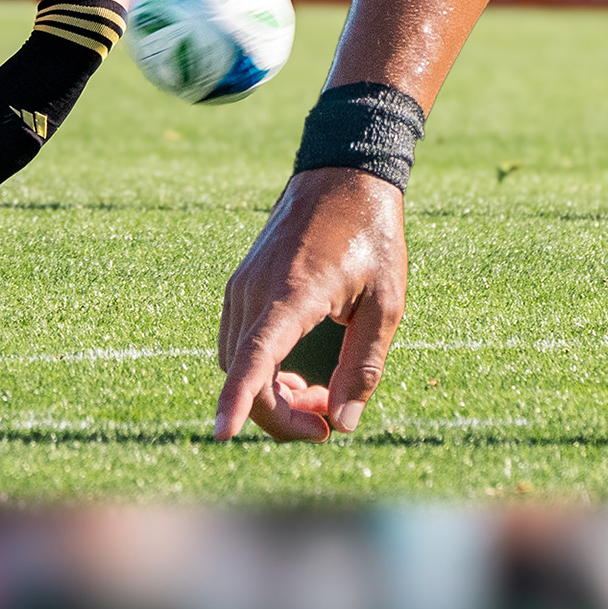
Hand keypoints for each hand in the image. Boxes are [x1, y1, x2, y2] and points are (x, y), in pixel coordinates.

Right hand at [216, 167, 406, 441]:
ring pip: (239, 362)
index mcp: (293, 292)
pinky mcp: (243, 283)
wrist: (345, 173)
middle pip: (245, 374)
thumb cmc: (373, 235)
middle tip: (328, 427)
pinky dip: (261, 370)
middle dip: (281, 415)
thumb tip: (343, 423)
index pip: (254, 357)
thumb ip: (363, 365)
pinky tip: (297, 376)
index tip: (221, 435)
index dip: (236, 400)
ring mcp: (243, 284)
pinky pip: (240, 342)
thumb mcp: (386, 302)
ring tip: (320, 399)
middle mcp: (256, 288)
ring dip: (271, 394)